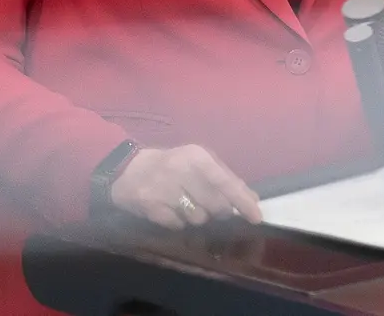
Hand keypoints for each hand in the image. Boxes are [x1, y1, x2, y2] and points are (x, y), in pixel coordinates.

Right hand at [109, 144, 262, 228]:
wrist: (127, 169)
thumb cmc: (172, 165)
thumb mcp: (198, 163)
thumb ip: (225, 178)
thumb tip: (252, 199)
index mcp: (197, 157)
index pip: (226, 183)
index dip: (243, 202)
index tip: (256, 217)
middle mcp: (181, 170)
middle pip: (216, 205)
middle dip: (218, 211)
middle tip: (208, 204)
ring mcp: (164, 189)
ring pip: (198, 218)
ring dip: (197, 216)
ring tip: (185, 203)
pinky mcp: (150, 207)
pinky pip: (178, 225)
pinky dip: (178, 222)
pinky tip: (171, 209)